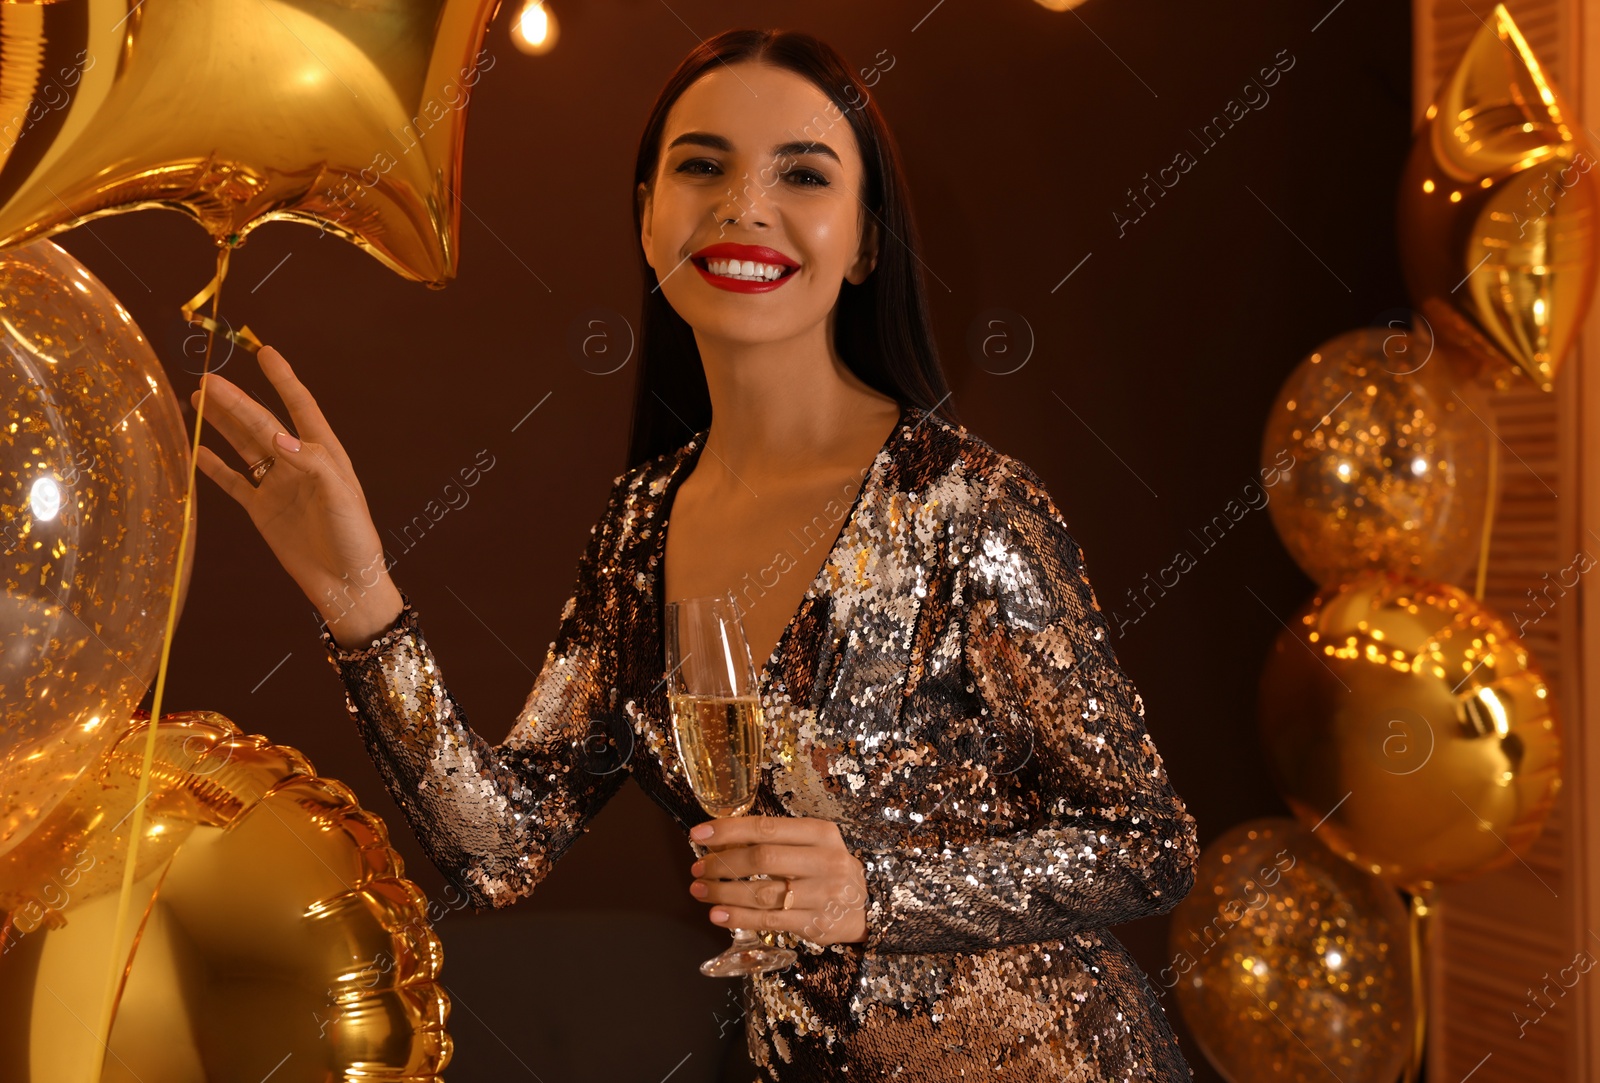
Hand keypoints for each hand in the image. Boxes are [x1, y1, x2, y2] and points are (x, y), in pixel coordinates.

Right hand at [189, 345, 401, 645]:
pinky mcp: (262, 510)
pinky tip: (197, 448)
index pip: (300, 407)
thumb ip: (311, 464)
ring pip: (244, 446)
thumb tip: (277, 437)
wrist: (344, 583)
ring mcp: (278, 485)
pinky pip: (234, 482)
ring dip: (223, 423)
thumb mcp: (340, 497)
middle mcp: (297, 463)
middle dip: (236, 401)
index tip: (265, 351)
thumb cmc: (353, 537)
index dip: (283, 380)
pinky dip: (215, 467)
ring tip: (197, 399)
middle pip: (261, 424)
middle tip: (206, 379)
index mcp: (323, 454)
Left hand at [688, 815, 867, 946]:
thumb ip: (777, 841)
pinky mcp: (816, 924)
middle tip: (698, 869)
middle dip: (723, 864)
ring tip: (700, 891)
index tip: (698, 835)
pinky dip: (739, 918)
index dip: (728, 830)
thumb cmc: (827, 871)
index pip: (766, 827)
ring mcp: (822, 894)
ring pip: (762, 893)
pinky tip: (717, 915)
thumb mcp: (814, 845)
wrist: (867, 907)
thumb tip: (722, 840)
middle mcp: (825, 861)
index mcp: (821, 833)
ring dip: (724, 893)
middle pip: (763, 859)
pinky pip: (769, 921)